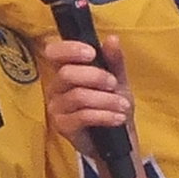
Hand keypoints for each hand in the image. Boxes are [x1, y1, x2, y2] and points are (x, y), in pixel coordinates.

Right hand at [37, 35, 140, 164]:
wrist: (117, 138)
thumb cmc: (113, 104)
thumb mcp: (118, 80)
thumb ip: (114, 61)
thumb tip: (112, 39)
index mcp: (66, 70)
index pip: (54, 52)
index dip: (69, 50)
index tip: (91, 53)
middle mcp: (56, 87)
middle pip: (66, 74)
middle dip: (95, 76)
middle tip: (114, 84)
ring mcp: (56, 108)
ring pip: (78, 96)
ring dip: (106, 100)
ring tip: (123, 106)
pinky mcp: (62, 126)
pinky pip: (82, 116)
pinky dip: (104, 115)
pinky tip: (118, 118)